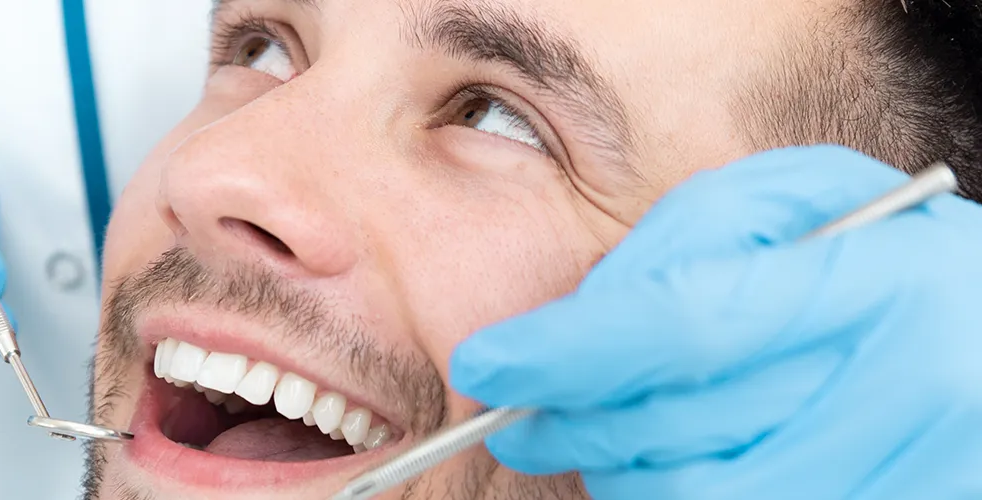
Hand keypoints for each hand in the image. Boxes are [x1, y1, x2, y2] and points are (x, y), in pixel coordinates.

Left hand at [451, 145, 981, 497]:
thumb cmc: (887, 254)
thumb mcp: (803, 204)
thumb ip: (691, 239)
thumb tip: (577, 320)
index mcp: (887, 285)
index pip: (688, 323)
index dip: (568, 351)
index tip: (487, 364)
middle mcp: (909, 391)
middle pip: (680, 426)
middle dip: (573, 423)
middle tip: (517, 418)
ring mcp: (905, 473)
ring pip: (696, 496)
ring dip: (617, 472)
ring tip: (596, 437)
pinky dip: (671, 497)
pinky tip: (663, 466)